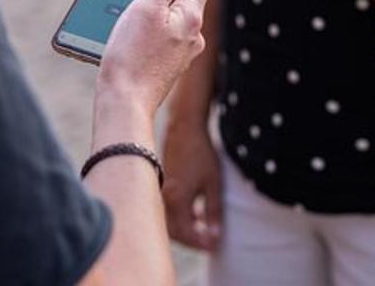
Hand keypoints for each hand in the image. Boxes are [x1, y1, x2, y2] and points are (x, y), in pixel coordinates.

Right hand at [97, 0, 212, 114]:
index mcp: (191, 16)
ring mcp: (181, 52)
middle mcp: (193, 34)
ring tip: (130, 7)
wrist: (124, 102)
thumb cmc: (131, 54)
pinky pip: (163, 36)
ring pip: (172, 17)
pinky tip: (130, 32)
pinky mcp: (167, 65)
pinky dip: (150, 28)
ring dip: (156, 7)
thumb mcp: (145, 7)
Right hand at [162, 121, 221, 250]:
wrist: (184, 128)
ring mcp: (159, 191)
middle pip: (174, 232)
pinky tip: (194, 214)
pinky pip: (166, 210)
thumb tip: (215, 235)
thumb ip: (213, 212)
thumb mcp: (213, 184)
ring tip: (202, 230)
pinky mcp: (160, 185)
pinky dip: (179, 217)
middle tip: (208, 241)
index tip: (215, 245)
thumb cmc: (201, 153)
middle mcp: (164, 197)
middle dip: (191, 240)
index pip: (186, 234)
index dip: (201, 243)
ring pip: (168, 222)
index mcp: (177, 199)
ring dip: (184, 229)